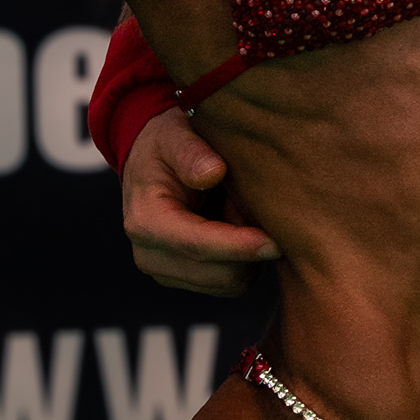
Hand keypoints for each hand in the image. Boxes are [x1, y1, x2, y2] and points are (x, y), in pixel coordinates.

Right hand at [123, 111, 281, 297]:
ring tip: (242, 211)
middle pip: (220, 275)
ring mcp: (167, 272)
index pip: (197, 245)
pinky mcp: (186, 279)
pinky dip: (243, 260)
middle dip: (248, 247)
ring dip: (248, 255)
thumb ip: (191, 152)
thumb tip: (212, 173)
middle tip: (258, 205)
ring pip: (230, 284)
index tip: (274, 242)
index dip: (238, 246)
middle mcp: (150, 255)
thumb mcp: (174, 136)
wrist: (150, 163)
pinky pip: (230, 283)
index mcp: (146, 222)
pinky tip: (238, 227)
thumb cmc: (166, 146)